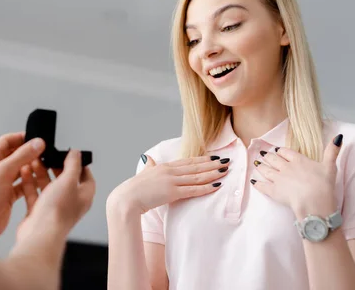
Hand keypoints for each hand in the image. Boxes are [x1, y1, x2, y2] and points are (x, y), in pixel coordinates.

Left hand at [0, 133, 44, 242]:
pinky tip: (39, 182)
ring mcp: (2, 183)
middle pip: (15, 155)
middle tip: (44, 152)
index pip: (7, 141)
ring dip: (31, 168)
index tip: (37, 138)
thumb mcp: (4, 171)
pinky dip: (31, 183)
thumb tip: (38, 143)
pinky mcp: (8, 195)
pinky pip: (22, 185)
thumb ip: (22, 156)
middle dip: (29, 153)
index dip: (21, 137)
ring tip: (45, 166)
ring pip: (20, 170)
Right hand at [16, 149, 95, 241]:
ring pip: (48, 187)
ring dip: (41, 173)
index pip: (87, 178)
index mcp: (83, 197)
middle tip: (49, 156)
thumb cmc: (57, 211)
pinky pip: (35, 194)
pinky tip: (25, 172)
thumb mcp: (68, 181)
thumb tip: (76, 153)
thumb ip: (73, 165)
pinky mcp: (38, 213)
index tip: (72, 155)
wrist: (39, 234)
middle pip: (65, 181)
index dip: (81, 166)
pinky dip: (30, 183)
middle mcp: (70, 203)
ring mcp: (53, 208)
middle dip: (56, 167)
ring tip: (34, 161)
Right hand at [107, 154, 229, 215]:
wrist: (127, 198)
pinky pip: (193, 190)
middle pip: (196, 166)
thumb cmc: (134, 188)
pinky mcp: (172, 193)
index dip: (202, 158)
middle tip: (227, 161)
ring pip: (197, 176)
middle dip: (212, 163)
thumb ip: (149, 166)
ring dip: (212, 173)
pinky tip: (216, 185)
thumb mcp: (144, 173)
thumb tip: (149, 158)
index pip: (188, 161)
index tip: (214, 156)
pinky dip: (205, 187)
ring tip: (225, 171)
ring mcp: (172, 181)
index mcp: (164, 166)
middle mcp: (170, 171)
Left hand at [252, 134, 343, 218]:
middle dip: (268, 156)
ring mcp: (278, 179)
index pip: (285, 152)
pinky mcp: (273, 191)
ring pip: (266, 170)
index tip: (276, 150)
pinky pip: (262, 185)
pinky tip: (253, 181)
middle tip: (262, 154)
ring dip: (261, 166)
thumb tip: (338, 137)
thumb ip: (332, 151)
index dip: (280, 151)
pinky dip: (257, 183)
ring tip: (256, 164)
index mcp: (298, 160)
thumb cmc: (323, 185)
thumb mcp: (330, 166)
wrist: (314, 202)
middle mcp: (286, 167)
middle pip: (274, 159)